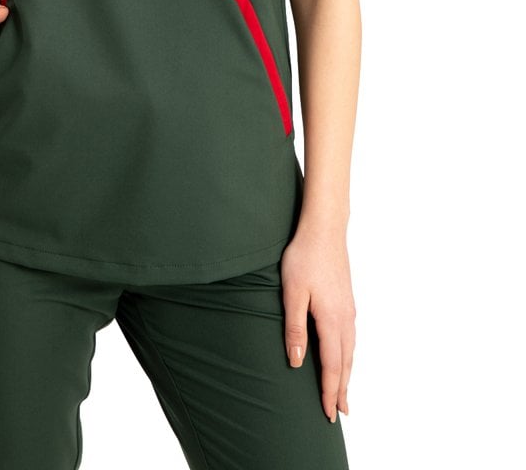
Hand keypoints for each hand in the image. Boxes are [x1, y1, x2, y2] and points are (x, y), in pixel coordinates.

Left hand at [280, 227, 355, 423]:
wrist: (324, 228)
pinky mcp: (346, 300)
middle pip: (346, 362)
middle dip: (342, 389)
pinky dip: (347, 355)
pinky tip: (343, 355)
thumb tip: (297, 362)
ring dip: (346, 373)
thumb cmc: (305, 256)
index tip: (329, 413)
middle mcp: (345, 318)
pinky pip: (350, 337)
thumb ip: (295, 328)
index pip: (333, 365)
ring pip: (350, 350)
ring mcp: (349, 309)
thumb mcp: (292, 292)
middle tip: (339, 413)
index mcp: (332, 320)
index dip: (330, 391)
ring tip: (343, 391)